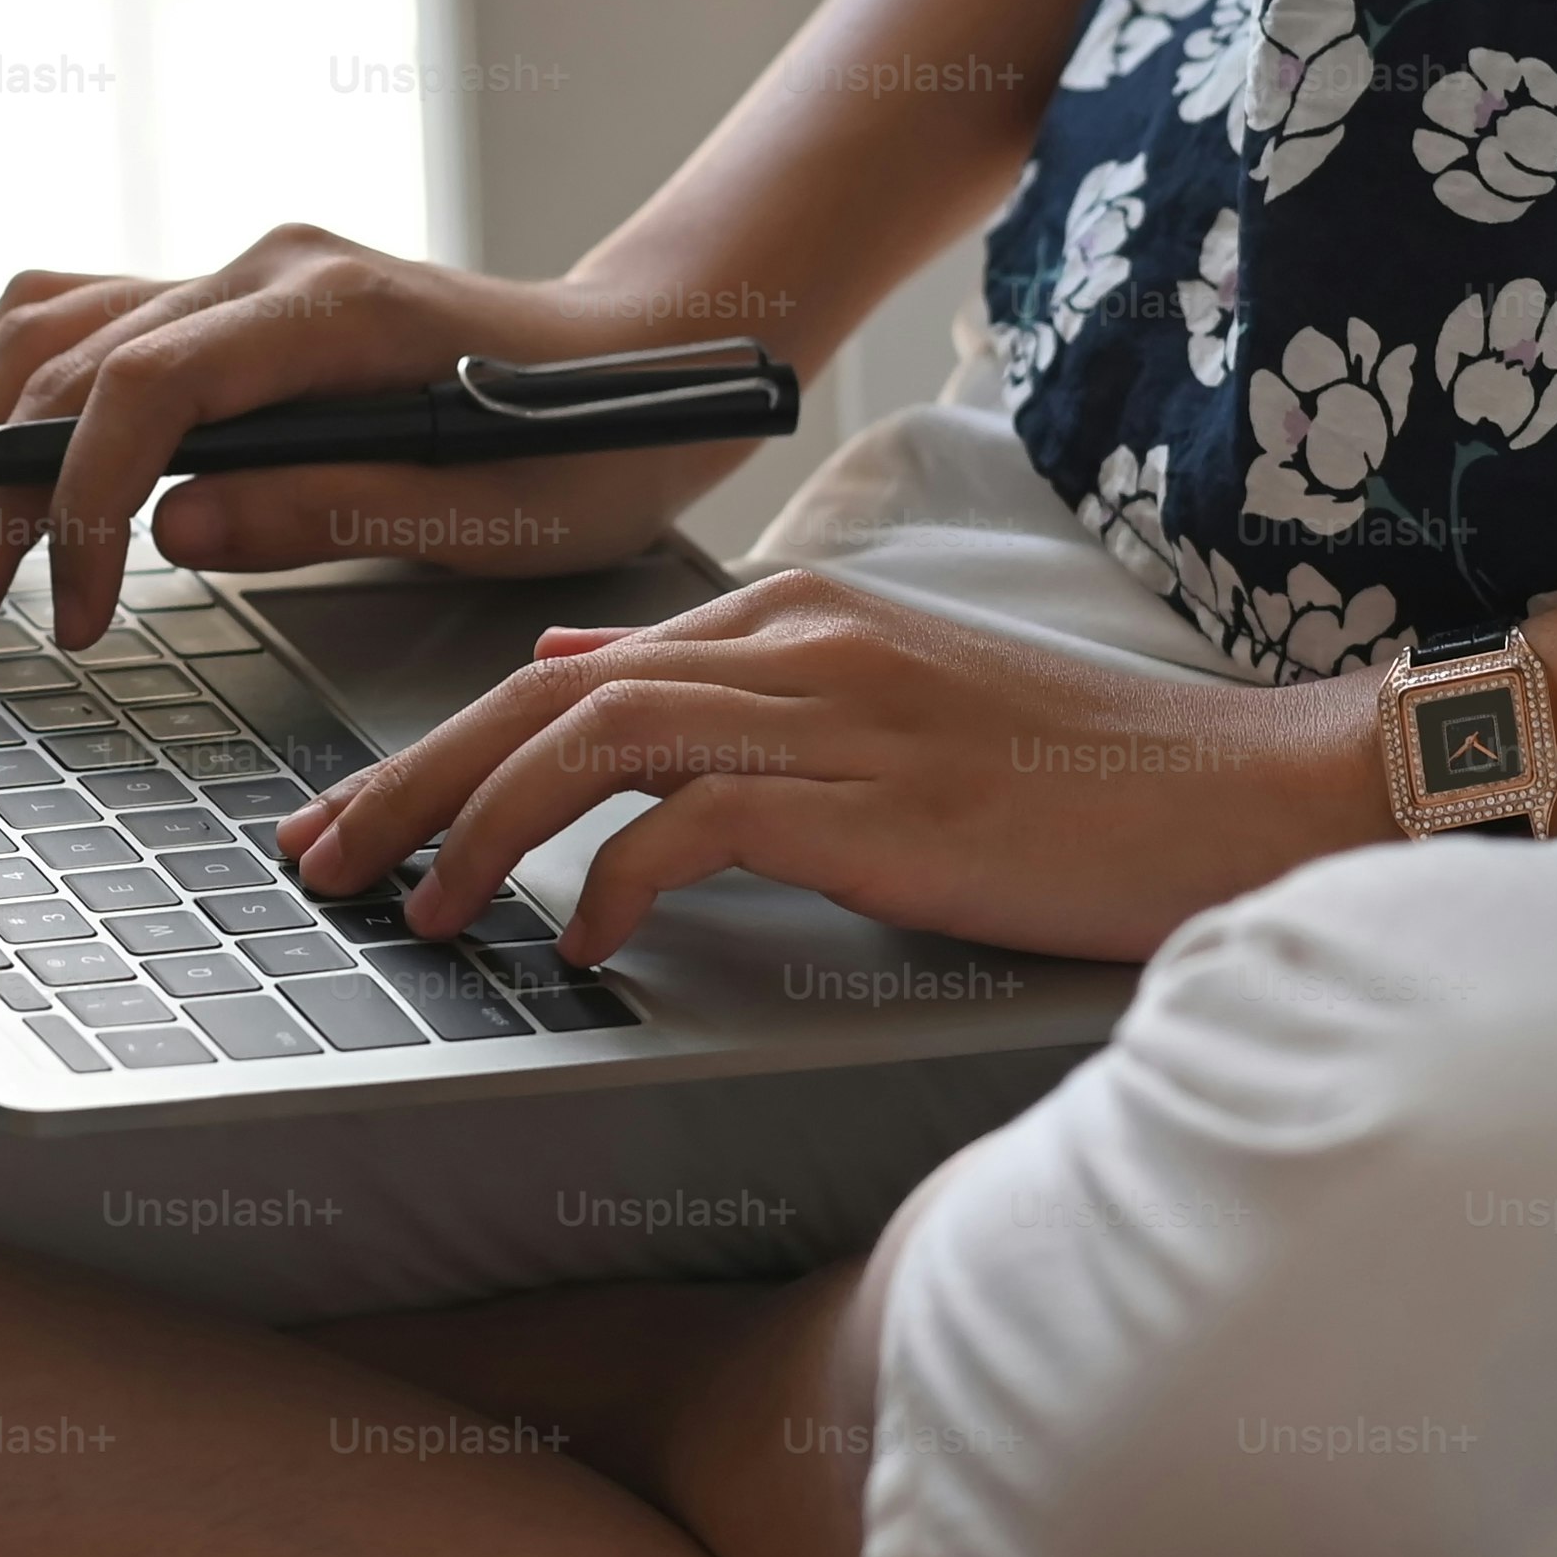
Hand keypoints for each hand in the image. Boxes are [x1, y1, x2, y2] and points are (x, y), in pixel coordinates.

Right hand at [0, 228, 777, 670]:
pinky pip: (73, 330)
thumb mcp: (488, 510)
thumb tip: (171, 534)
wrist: (638, 361)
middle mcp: (260, 272)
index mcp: (326, 309)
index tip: (77, 617)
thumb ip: (325, 511)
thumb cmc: (586, 442)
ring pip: (41, 332)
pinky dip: (12, 408)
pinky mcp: (220, 311)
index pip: (143, 383)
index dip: (81, 502)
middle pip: (61, 365)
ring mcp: (233, 280)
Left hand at [269, 570, 1397, 964]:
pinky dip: (612, 883)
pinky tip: (578, 943)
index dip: (441, 746)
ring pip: (584, 746)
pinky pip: (690, 827)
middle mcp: (794, 641)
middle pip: (540, 698)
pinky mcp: (869, 797)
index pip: (568, 670)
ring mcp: (831, 712)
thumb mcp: (878, 700)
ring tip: (419, 913)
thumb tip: (568, 675)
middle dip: (408, 783)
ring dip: (478, 833)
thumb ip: (723, 685)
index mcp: (792, 612)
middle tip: (318, 864)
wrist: (1237, 794)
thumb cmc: (1070, 774)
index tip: (358, 821)